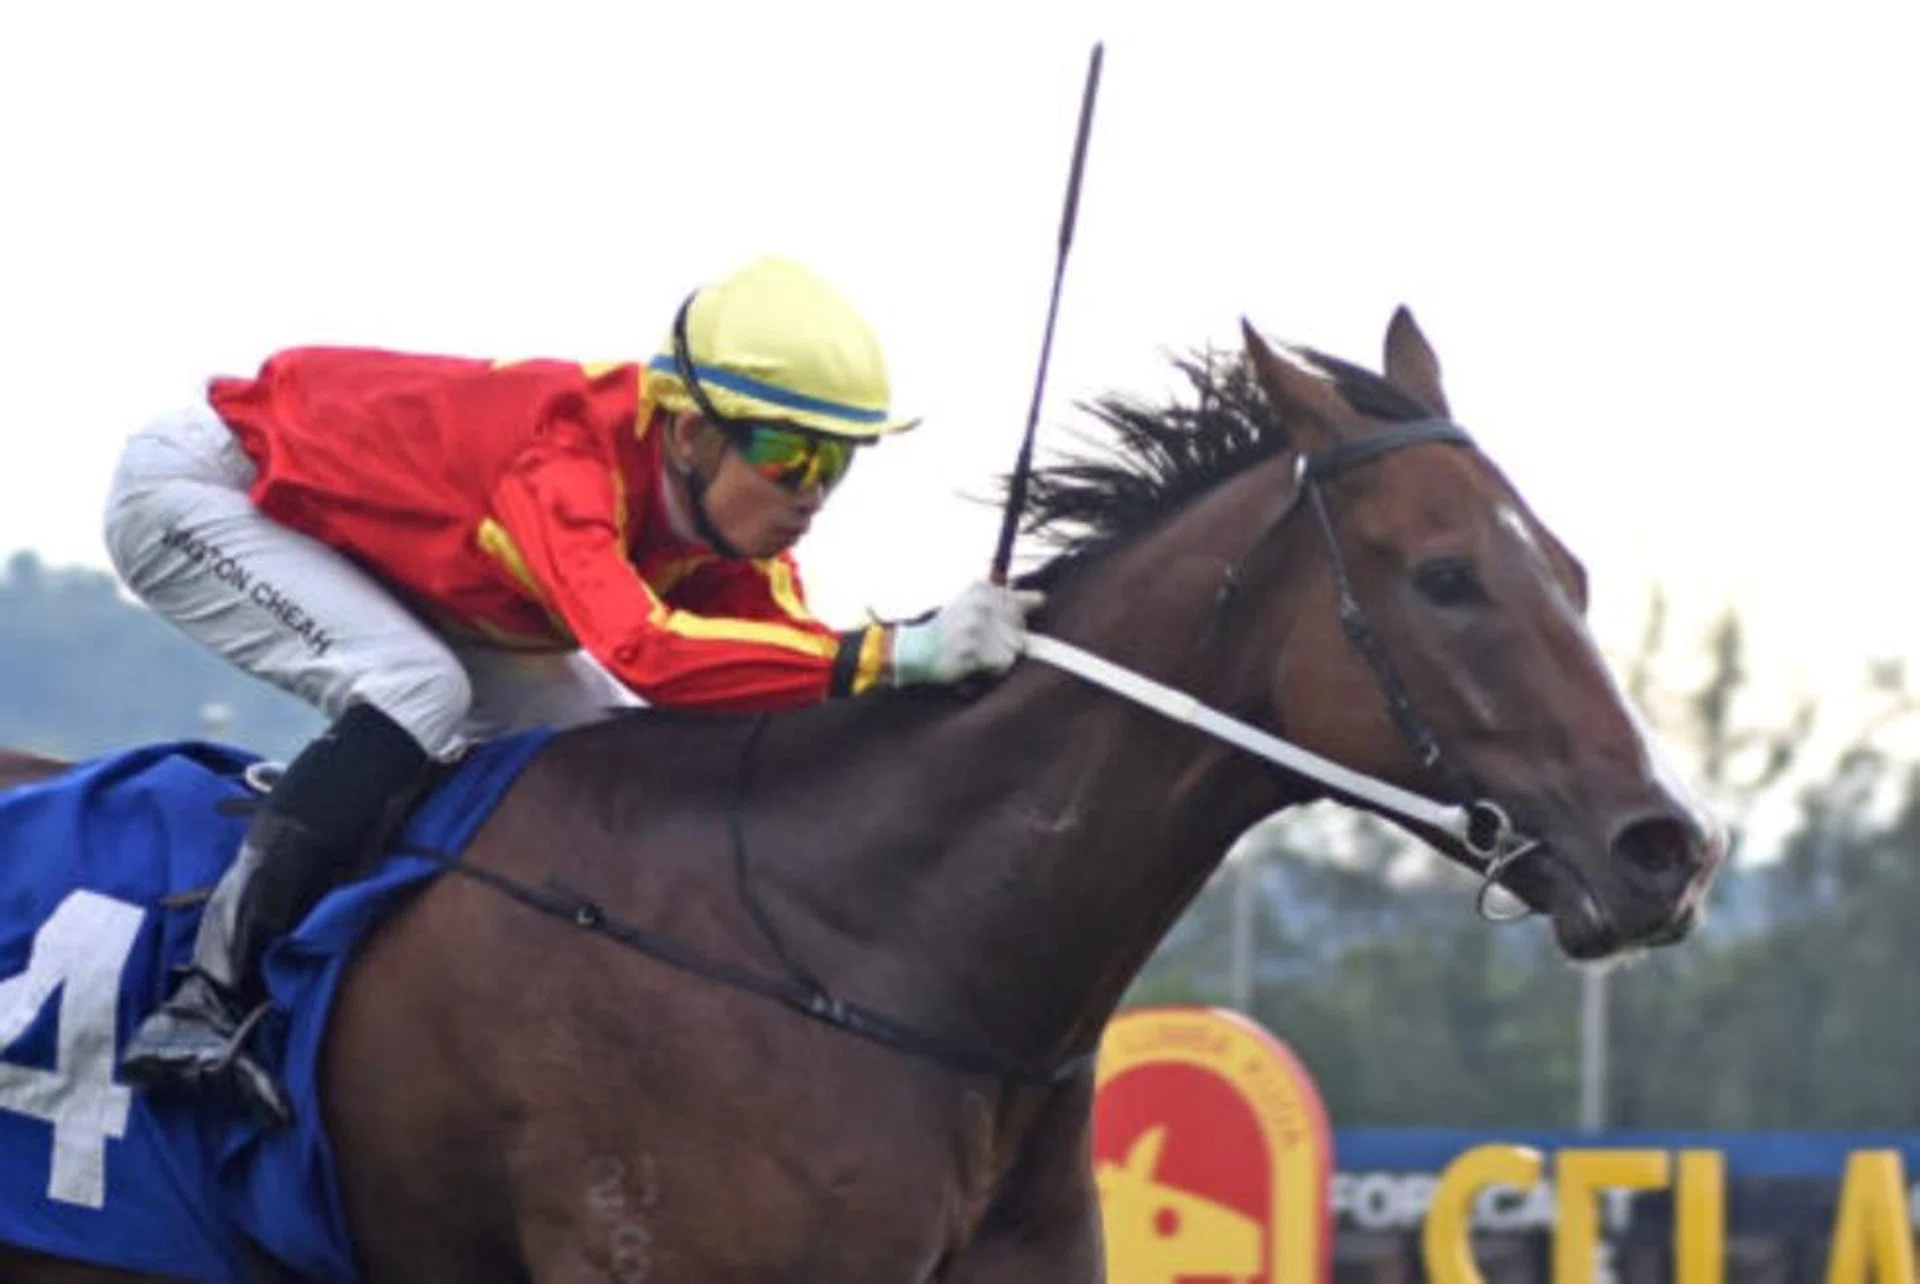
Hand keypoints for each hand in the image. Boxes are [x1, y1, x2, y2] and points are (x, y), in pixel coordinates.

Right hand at [889, 581, 1044, 686]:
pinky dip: (993, 669)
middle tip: (979, 643)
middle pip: (1022, 629)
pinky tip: (973, 664)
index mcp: (983, 588)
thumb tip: (1042, 598)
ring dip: (1000, 657)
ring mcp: (977, 626)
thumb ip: (1008, 601)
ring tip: (976, 654)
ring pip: (1015, 648)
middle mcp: (982, 603)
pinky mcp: (974, 649)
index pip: (1029, 604)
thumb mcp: (976, 605)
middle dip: (1007, 641)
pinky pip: (1004, 664)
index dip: (1014, 622)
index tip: (993, 627)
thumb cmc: (952, 629)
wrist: (918, 650)